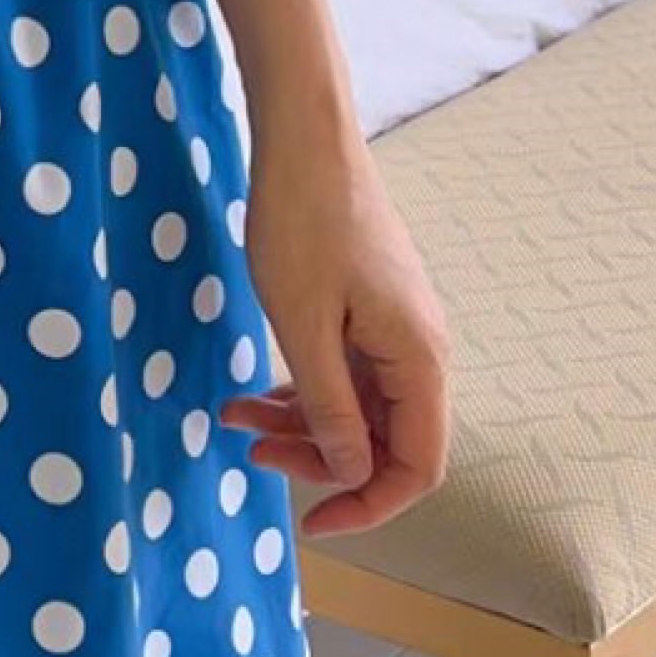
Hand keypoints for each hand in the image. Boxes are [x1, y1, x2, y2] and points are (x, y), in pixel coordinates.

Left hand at [220, 119, 452, 536]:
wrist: (304, 133)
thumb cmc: (303, 219)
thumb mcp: (304, 325)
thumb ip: (330, 406)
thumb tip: (353, 473)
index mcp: (420, 358)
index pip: (417, 466)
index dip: (369, 504)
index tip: (312, 523)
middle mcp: (420, 346)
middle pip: (385, 438)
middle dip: (319, 457)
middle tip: (252, 451)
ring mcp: (395, 323)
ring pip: (358, 403)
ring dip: (302, 420)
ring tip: (235, 418)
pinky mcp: (368, 302)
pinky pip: (344, 367)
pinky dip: (303, 383)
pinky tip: (254, 389)